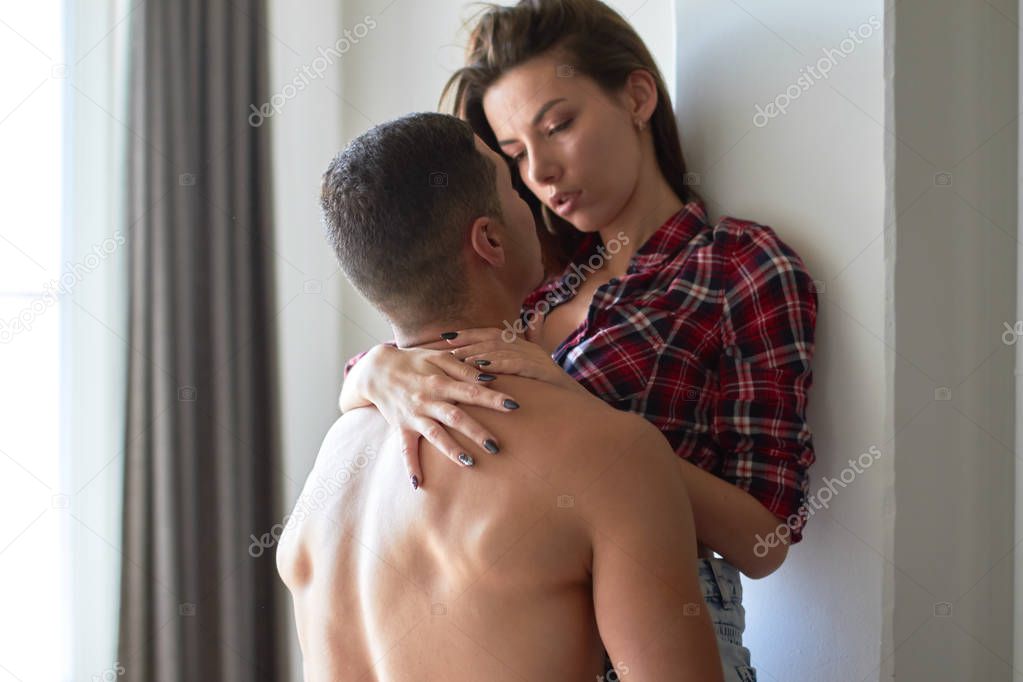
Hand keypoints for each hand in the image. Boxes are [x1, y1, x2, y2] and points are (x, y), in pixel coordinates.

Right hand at [345, 343, 520, 489]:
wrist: (377, 369)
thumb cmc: (414, 361)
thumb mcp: (437, 356)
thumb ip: (462, 367)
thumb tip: (489, 378)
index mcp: (439, 382)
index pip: (470, 391)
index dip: (492, 398)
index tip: (513, 405)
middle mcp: (427, 401)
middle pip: (455, 417)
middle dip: (476, 431)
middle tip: (497, 445)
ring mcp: (413, 416)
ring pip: (434, 435)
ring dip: (451, 449)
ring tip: (470, 462)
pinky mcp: (401, 428)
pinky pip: (405, 449)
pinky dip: (410, 466)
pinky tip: (418, 483)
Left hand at [444, 327, 583, 393]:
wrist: (575, 404)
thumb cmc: (549, 389)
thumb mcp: (531, 371)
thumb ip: (518, 358)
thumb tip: (512, 338)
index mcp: (524, 345)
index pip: (492, 333)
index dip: (469, 334)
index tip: (447, 337)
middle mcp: (529, 347)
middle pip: (494, 338)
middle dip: (469, 342)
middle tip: (449, 348)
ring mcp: (536, 357)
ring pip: (503, 350)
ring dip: (480, 353)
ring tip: (461, 358)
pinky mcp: (542, 370)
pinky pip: (517, 364)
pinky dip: (498, 364)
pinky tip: (482, 368)